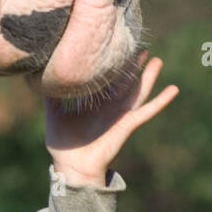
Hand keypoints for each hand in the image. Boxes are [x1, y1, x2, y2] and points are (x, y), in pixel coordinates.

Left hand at [44, 51, 178, 186]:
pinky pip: (147, 111)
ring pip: (139, 91)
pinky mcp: (128, 124)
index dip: (114, 64)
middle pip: (126, 81)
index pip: (107, 79)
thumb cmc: (63, 143)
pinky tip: (174, 89)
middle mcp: (111, 107)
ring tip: (158, 60)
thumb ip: (51, 95)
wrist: (71, 165)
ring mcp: (121, 115)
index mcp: (96, 103)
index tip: (117, 45)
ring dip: (149, 77)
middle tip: (142, 46)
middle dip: (133, 65)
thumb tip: (38, 75)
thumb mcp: (53, 112)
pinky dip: (161, 101)